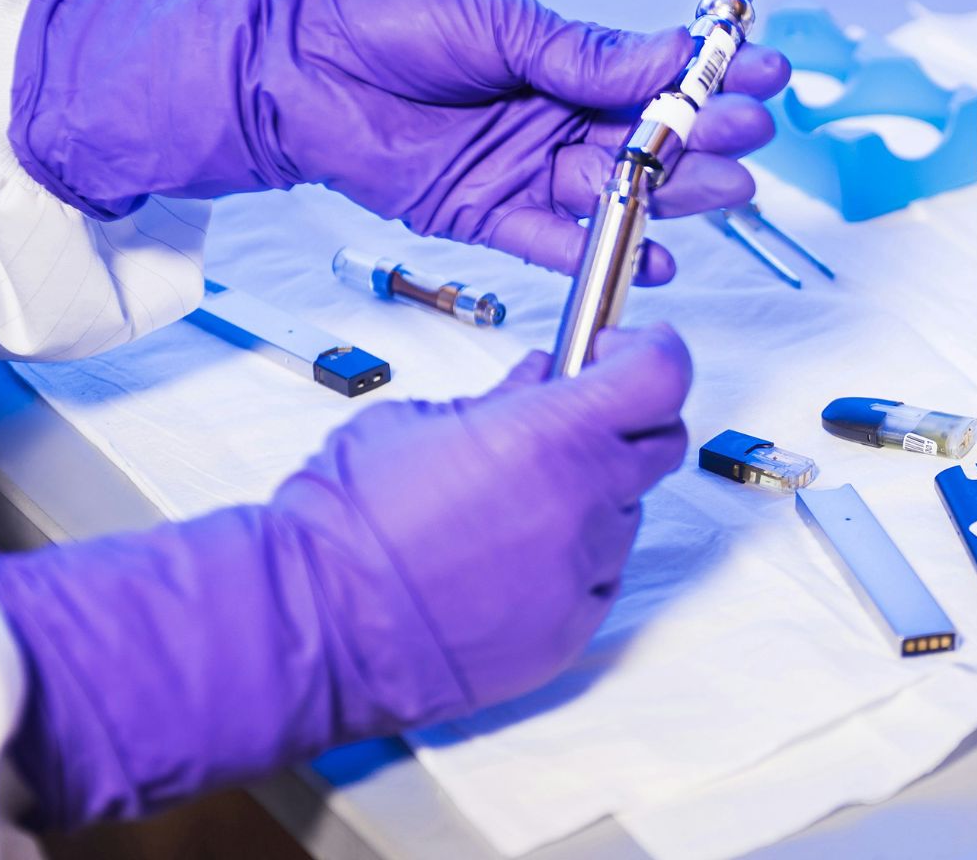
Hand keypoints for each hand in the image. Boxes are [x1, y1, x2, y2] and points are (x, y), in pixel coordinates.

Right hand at [0, 328, 687, 826]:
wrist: (314, 623)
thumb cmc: (348, 520)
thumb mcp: (416, 421)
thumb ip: (500, 397)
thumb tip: (542, 376)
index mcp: (549, 435)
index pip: (662, 375)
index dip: (654, 352)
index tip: (628, 348)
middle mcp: (583, 501)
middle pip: (661, 443)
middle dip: (627, 421)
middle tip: (573, 420)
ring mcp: (584, 570)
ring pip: (624, 513)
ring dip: (590, 495)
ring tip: (510, 504)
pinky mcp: (573, 627)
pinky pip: (599, 576)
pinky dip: (571, 558)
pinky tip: (507, 558)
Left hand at [10, 0, 789, 282]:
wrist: (296, 67)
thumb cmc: (390, 23)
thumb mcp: (501, 24)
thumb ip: (585, 56)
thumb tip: (669, 57)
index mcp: (559, 62)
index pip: (652, 76)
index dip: (709, 79)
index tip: (764, 75)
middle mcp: (550, 119)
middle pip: (645, 142)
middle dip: (704, 142)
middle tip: (752, 143)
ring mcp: (523, 171)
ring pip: (615, 192)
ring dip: (673, 197)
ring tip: (728, 197)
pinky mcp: (487, 217)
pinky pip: (558, 242)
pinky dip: (606, 254)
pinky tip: (657, 259)